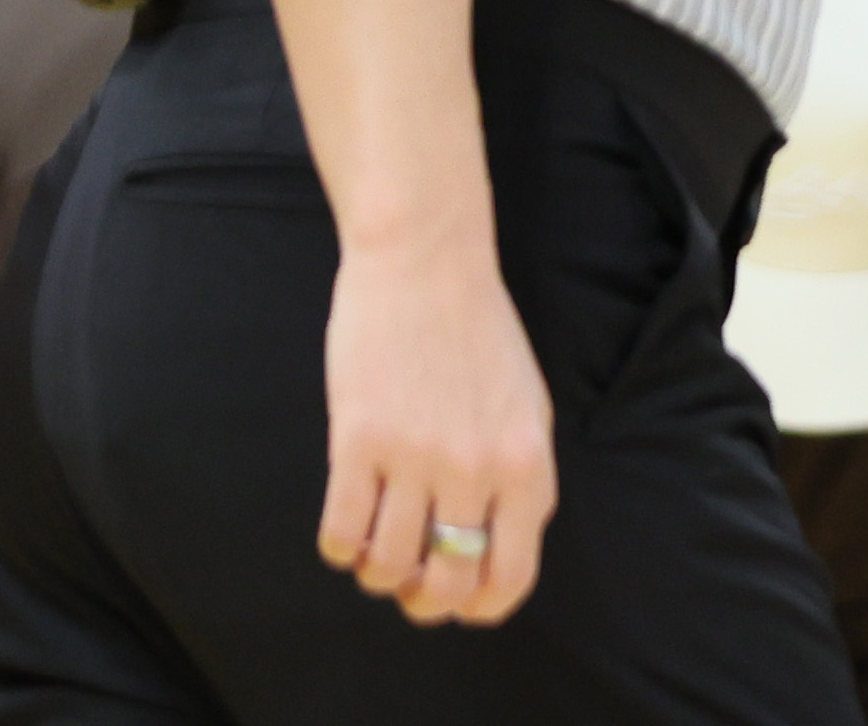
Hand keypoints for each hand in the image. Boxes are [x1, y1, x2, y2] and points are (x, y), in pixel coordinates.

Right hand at [317, 240, 556, 625]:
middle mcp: (478, 467)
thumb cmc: (477, 333)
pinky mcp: (359, 439)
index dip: (480, 604)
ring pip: (388, 566)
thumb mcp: (523, 407)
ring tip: (375, 544)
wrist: (428, 263)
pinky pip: (342, 534)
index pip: (513, 572)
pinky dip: (340, 546)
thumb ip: (514, 477)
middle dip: (422, 599)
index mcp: (527, 462)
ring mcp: (417, 455)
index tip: (458, 603)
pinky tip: (346, 524)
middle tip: (407, 579)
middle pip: (447, 583)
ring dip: (376, 571)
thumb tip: (491, 550)